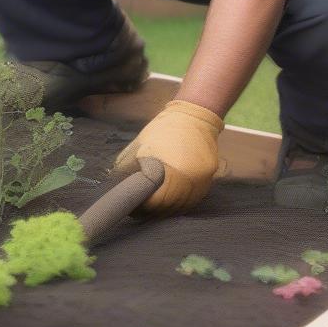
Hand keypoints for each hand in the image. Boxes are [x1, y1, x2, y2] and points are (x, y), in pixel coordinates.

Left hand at [111, 99, 223, 214]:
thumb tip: (119, 188)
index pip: (155, 201)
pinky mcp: (208, 183)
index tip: (131, 205)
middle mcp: (190, 181)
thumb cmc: (162, 130)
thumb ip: (127, 169)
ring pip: (180, 207)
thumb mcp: (138, 147)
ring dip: (164, 209)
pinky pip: (191, 201)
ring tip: (150, 205)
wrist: (194, 117)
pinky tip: (167, 201)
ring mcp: (202, 183)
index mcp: (171, 171)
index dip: (141, 205)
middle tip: (137, 207)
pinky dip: (177, 203)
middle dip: (150, 209)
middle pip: (167, 207)